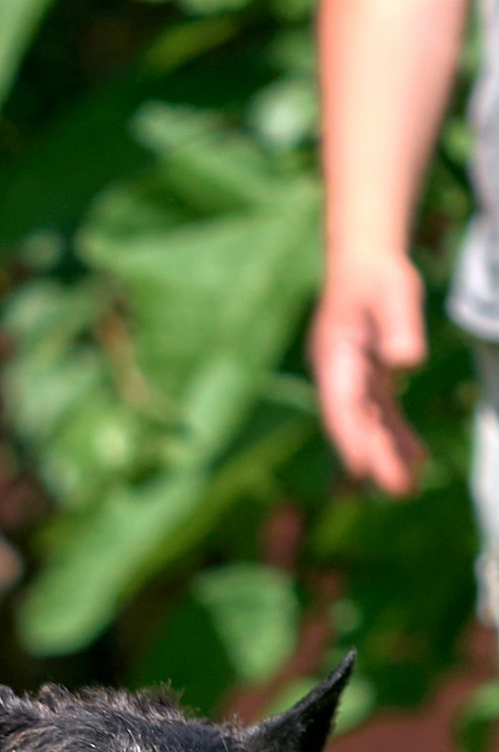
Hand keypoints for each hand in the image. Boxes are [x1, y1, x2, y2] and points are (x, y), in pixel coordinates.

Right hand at [311, 254, 427, 494]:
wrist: (364, 260)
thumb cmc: (378, 275)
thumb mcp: (393, 294)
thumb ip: (398, 328)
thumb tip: (406, 363)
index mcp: (334, 359)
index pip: (341, 406)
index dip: (352, 438)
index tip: (363, 469)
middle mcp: (338, 375)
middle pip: (355, 424)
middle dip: (375, 457)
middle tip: (398, 491)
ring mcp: (352, 378)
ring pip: (369, 423)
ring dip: (387, 452)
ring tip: (409, 486)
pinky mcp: (369, 377)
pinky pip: (381, 413)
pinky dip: (396, 434)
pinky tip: (417, 457)